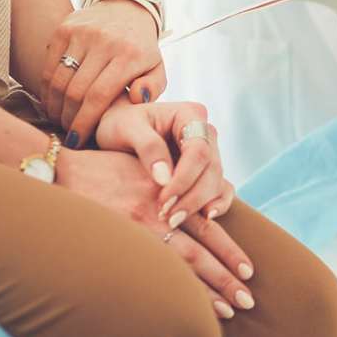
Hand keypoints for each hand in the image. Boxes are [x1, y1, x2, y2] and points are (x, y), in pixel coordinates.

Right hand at [40, 0, 166, 147]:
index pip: (99, 96)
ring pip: (59, 80)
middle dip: (69, 119)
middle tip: (69, 133)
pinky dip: (47, 88)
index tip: (77, 140)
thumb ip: (153, 88)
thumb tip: (137, 99)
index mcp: (130, 55)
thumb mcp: (157, 68)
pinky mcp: (64, 28)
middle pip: (75, 91)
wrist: (126, 9)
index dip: (84, 123)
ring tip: (60, 119)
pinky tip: (52, 101)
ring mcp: (82, 33)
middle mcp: (104, 41)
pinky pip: (49, 65)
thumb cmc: (141, 49)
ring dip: (55, 106)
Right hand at [57, 148, 253, 317]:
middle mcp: (157, 213)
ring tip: (229, 310)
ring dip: (206, 290)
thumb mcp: (142, 168)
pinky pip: (150, 272)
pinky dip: (171, 289)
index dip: (229, 250)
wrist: (59, 171)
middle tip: (248, 299)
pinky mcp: (117, 242)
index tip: (249, 270)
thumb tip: (192, 208)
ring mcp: (136, 230)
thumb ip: (167, 186)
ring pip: (181, 265)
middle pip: (201, 251)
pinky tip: (184, 309)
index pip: (207, 226)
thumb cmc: (100, 169)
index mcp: (167, 193)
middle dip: (226, 276)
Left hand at [95, 99, 234, 228]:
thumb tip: (164, 178)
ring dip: (199, 204)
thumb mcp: (125, 128)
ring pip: (217, 181)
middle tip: (168, 217)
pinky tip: (205, 218)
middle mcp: (205, 133)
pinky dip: (217, 204)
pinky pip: (220, 189)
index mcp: (190, 115)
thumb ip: (147, 147)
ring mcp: (208, 153)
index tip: (164, 199)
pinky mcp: (205, 171)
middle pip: (212, 168)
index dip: (185, 177)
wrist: (115, 132)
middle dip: (192, 196)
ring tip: (173, 221)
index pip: (199, 150)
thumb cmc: (119, 125)